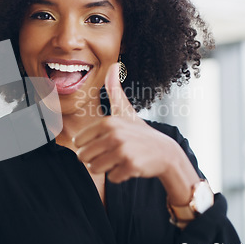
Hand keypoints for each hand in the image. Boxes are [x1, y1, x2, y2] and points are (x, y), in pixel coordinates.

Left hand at [74, 63, 199, 203]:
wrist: (166, 153)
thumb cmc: (139, 132)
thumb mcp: (125, 110)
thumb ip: (114, 90)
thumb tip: (114, 65)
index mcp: (108, 122)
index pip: (78, 142)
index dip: (89, 146)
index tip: (104, 143)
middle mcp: (114, 134)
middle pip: (83, 157)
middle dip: (95, 159)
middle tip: (112, 154)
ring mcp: (123, 150)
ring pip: (94, 169)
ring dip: (106, 168)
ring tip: (120, 160)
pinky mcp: (131, 166)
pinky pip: (111, 178)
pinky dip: (120, 176)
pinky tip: (130, 166)